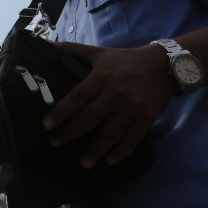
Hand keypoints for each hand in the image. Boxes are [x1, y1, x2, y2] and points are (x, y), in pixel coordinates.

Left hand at [42, 42, 174, 167]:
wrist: (164, 65)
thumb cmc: (124, 60)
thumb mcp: (98, 52)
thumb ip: (71, 49)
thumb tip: (44, 44)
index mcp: (101, 76)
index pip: (76, 97)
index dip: (60, 112)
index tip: (46, 125)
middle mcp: (115, 93)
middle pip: (89, 118)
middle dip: (70, 133)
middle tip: (55, 143)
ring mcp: (133, 107)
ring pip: (110, 133)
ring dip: (96, 150)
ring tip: (83, 163)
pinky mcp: (147, 118)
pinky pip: (132, 139)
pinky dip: (121, 152)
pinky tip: (109, 161)